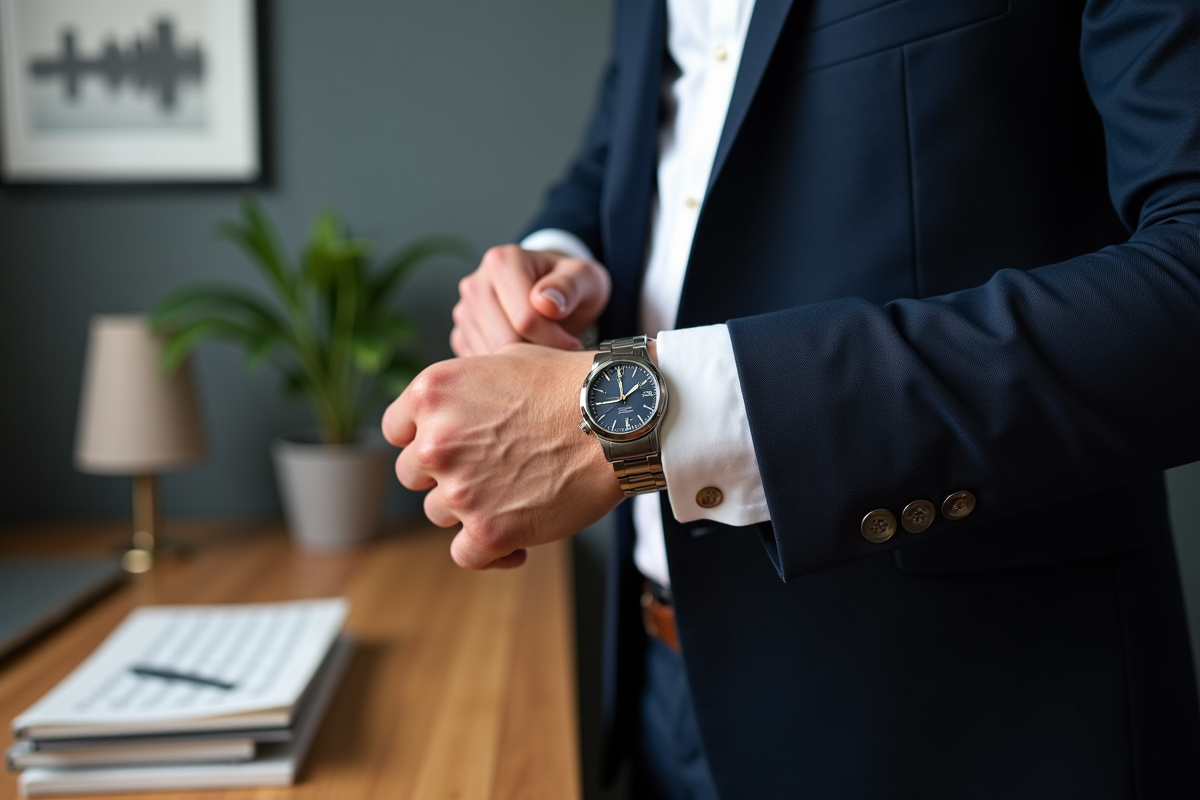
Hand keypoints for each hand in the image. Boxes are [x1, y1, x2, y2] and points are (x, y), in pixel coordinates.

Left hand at [382, 344, 623, 569]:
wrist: (616, 420)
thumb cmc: (568, 385)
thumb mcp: (501, 361)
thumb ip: (461, 392)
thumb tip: (444, 415)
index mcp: (432, 393)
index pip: (396, 430)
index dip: (422, 439)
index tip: (449, 446)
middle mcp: (435, 441)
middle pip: (413, 475)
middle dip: (445, 473)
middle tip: (488, 469)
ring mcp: (459, 489)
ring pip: (439, 513)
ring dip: (469, 508)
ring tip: (514, 495)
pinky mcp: (488, 531)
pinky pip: (465, 555)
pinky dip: (488, 551)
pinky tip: (516, 541)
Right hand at [451, 245, 610, 355]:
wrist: (552, 294)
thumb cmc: (568, 285)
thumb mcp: (583, 277)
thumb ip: (570, 286)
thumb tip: (545, 303)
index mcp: (502, 262)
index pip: (525, 319)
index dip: (554, 339)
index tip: (574, 345)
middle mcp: (475, 285)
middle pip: (504, 341)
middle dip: (538, 354)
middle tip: (561, 355)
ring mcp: (464, 312)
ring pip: (490, 358)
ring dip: (522, 365)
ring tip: (545, 355)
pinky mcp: (461, 335)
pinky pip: (480, 367)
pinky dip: (505, 372)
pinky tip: (526, 360)